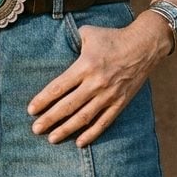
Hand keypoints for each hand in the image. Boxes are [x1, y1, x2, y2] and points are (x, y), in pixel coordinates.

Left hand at [28, 14, 170, 146]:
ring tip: (52, 138)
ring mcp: (109, 95)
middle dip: (50, 119)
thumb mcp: (90, 33)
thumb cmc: (114, 37)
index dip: (44, 100)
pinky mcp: (120, 102)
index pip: (59, 87)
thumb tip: (59, 43)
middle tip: (35, 129)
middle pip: (68, 106)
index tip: (31, 110)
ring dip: (66, 129)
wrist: (145, 45)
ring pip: (84, 117)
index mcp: (85, 66)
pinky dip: (92, 134)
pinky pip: (104, 121)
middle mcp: (96, 83)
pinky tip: (79, 143)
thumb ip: (72, 40)